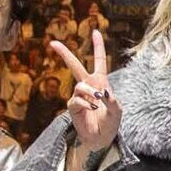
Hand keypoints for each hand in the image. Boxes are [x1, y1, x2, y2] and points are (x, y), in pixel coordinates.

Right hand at [49, 27, 119, 160]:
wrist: (101, 139)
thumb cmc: (111, 123)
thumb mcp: (117, 111)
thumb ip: (112, 100)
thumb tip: (102, 92)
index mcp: (101, 81)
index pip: (99, 61)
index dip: (98, 46)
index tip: (95, 31)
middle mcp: (88, 86)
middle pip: (75, 66)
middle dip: (65, 54)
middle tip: (53, 43)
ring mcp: (79, 96)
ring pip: (80, 86)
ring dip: (89, 92)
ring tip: (96, 102)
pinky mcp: (73, 107)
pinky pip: (76, 100)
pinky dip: (84, 103)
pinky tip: (91, 109)